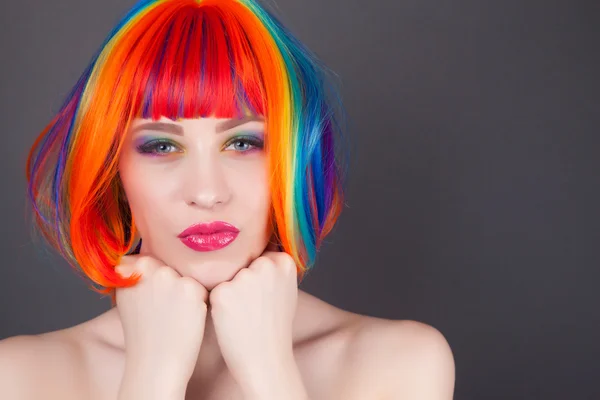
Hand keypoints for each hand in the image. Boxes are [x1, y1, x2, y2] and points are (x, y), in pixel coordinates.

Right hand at [115, 254, 209, 388]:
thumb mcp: (129, 297)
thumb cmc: (144, 333)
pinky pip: (201, 289)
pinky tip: (186, 319)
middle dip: (172, 284)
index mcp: (129, 267)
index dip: (156, 280)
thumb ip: (136, 274)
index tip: (152, 299)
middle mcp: (148, 267)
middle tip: (164, 311)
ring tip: (174, 315)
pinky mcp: (191, 288)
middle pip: (171, 266)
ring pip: (187, 276)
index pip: (151, 259)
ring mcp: (169, 276)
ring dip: (186, 292)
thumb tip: (144, 257)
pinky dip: (199, 303)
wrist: (155, 363)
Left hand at [208, 246, 298, 388]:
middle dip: (242, 281)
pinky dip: (217, 304)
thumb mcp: (285, 289)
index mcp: (284, 261)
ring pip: (227, 275)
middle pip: (242, 263)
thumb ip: (273, 268)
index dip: (257, 276)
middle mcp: (265, 265)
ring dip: (228, 291)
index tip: (263, 297)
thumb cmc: (274, 326)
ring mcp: (244, 278)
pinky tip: (230, 319)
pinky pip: (213, 290)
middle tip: (252, 308)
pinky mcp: (222, 293)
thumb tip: (258, 248)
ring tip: (242, 314)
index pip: (260, 254)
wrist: (266, 360)